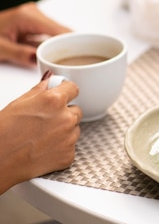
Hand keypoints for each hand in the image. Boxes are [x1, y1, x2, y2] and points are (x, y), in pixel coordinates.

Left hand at [0, 2, 70, 66]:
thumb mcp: (0, 49)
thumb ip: (20, 54)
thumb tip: (40, 59)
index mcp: (26, 16)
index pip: (57, 29)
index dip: (71, 42)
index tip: (81, 53)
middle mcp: (33, 13)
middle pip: (60, 30)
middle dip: (66, 45)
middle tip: (71, 63)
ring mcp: (34, 16)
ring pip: (56, 32)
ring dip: (59, 45)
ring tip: (62, 60)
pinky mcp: (33, 22)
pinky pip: (49, 33)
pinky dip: (51, 44)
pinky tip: (50, 53)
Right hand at [0, 72, 81, 193]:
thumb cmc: (2, 133)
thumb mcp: (19, 103)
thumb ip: (41, 89)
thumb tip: (52, 78)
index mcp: (54, 101)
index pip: (73, 88)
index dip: (65, 92)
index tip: (62, 96)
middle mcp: (66, 118)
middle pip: (76, 110)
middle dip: (64, 113)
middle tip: (44, 122)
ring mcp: (69, 138)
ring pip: (75, 128)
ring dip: (64, 130)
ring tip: (41, 137)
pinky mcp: (69, 155)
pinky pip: (70, 146)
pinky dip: (61, 148)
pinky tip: (43, 149)